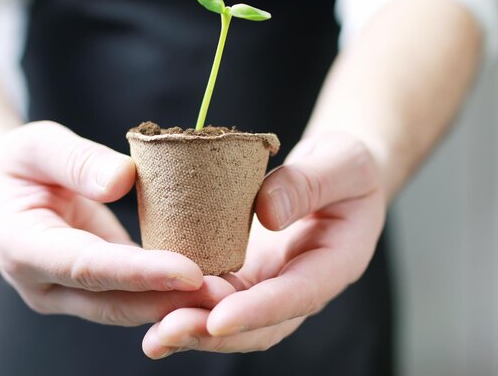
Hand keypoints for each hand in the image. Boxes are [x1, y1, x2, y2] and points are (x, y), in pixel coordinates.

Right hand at [0, 121, 234, 325]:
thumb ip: (76, 160)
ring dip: (174, 304)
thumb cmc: (16, 163)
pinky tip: (204, 284)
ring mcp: (66, 293)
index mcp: (23, 247)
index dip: (139, 272)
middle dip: (168, 300)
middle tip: (223, 294)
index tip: (189, 271)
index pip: (88, 266)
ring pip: (125, 307)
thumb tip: (122, 180)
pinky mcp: (89, 288)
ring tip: (224, 294)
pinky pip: (130, 295)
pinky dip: (166, 292)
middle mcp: (44, 284)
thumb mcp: (37, 144)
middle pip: (112, 300)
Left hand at [142, 133, 385, 356]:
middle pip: (259, 323)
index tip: (219, 319)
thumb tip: (267, 213)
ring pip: (231, 316)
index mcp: (334, 262)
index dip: (258, 311)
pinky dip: (185, 302)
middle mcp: (298, 283)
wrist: (333, 175)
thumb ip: (310, 183)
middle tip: (168, 332)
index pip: (297, 295)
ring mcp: (269, 281)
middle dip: (212, 332)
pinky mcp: (244, 271)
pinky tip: (152, 303)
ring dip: (192, 325)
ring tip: (154, 335)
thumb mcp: (341, 163)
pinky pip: (215, 294)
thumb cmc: (345, 166)